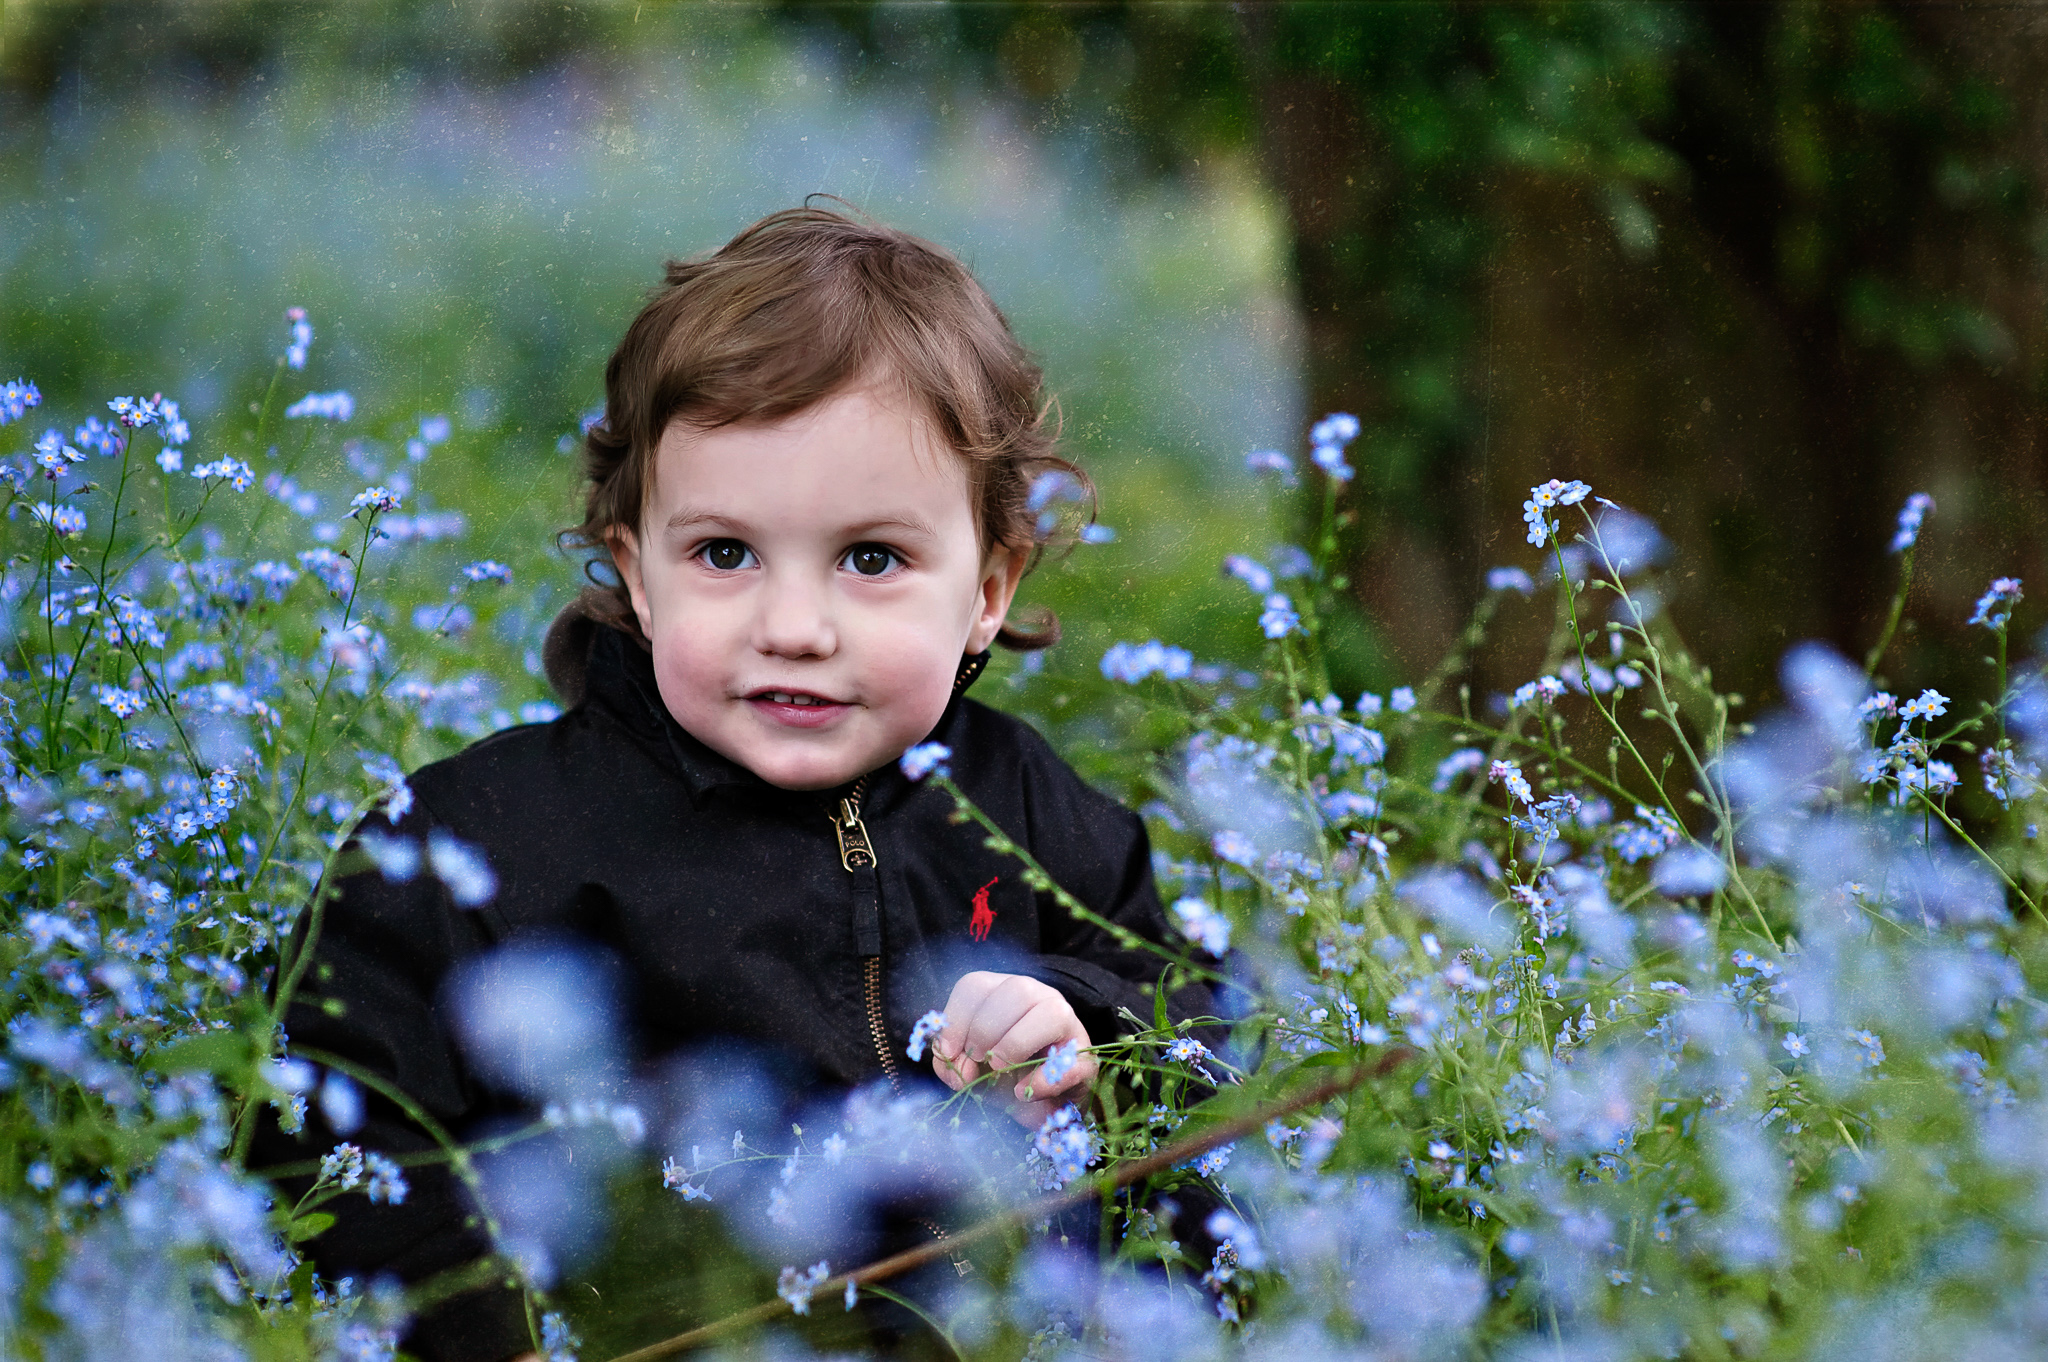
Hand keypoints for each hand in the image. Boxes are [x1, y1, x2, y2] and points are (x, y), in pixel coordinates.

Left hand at [930, 971, 1096, 1127]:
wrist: (1041, 1109)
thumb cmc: (1001, 1078)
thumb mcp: (967, 1067)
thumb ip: (952, 1063)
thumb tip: (961, 1069)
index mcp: (1003, 993)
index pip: (976, 985)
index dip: (956, 1020)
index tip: (949, 1053)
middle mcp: (1039, 999)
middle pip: (1017, 989)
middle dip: (986, 1029)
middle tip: (978, 1061)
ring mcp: (1069, 1026)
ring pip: (1050, 1012)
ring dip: (1015, 1044)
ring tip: (999, 1070)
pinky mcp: (1086, 1060)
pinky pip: (1072, 1061)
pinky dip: (1043, 1079)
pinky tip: (1024, 1092)